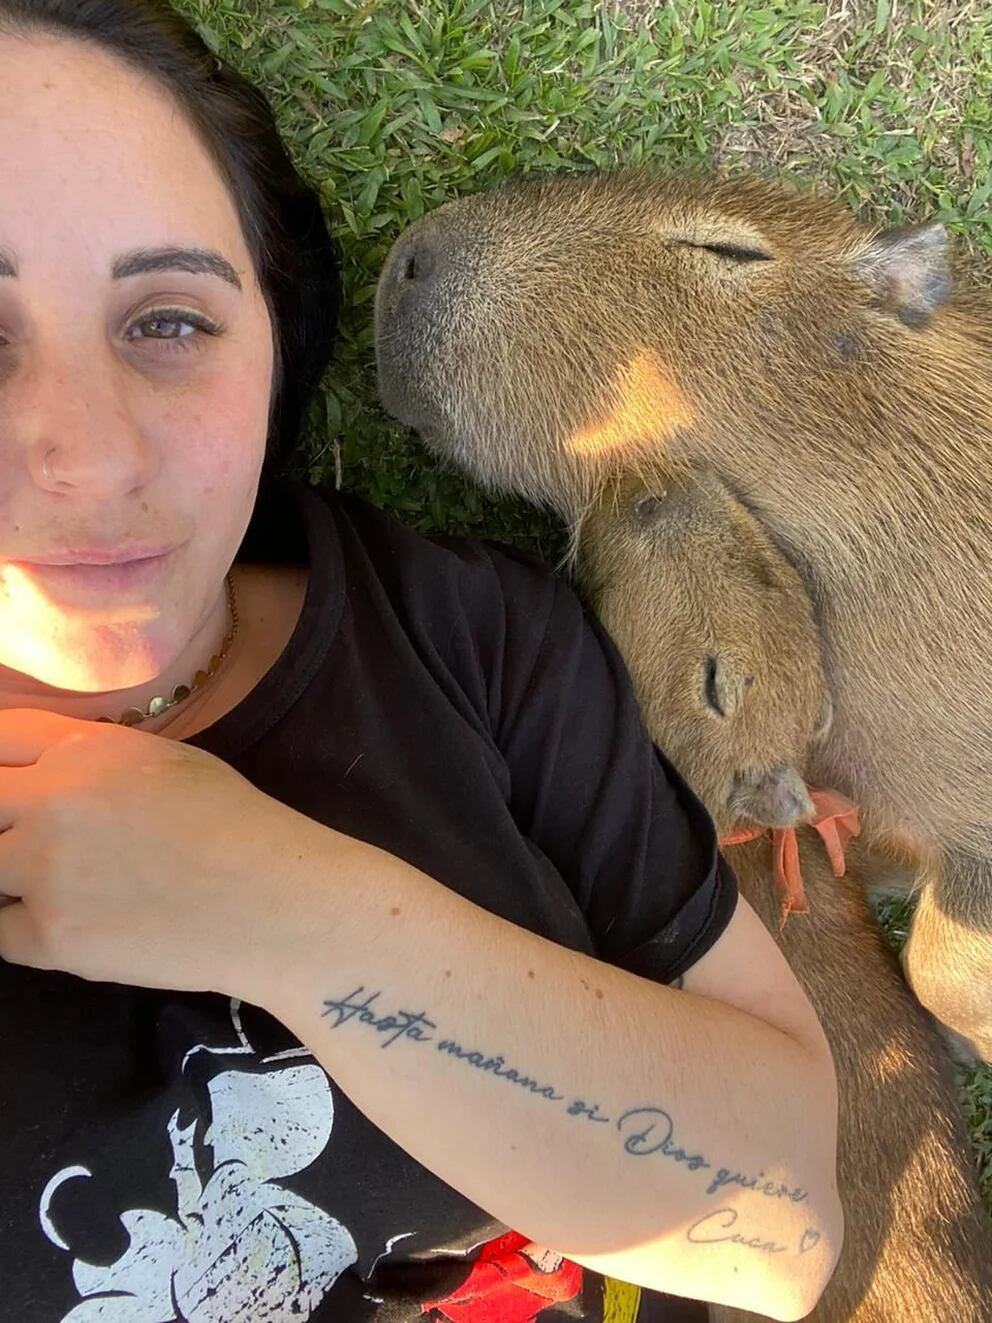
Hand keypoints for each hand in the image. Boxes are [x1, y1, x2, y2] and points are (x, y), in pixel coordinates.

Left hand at [0, 708, 308, 999]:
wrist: (270, 902)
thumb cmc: (237, 825)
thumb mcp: (169, 761)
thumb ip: (96, 761)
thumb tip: (53, 774)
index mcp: (84, 751)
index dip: (1, 761)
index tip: (11, 784)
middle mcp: (51, 802)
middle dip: (3, 817)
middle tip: (33, 842)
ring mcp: (43, 872)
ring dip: (10, 875)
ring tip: (60, 884)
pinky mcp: (50, 937)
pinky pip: (1, 931)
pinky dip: (28, 928)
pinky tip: (72, 922)